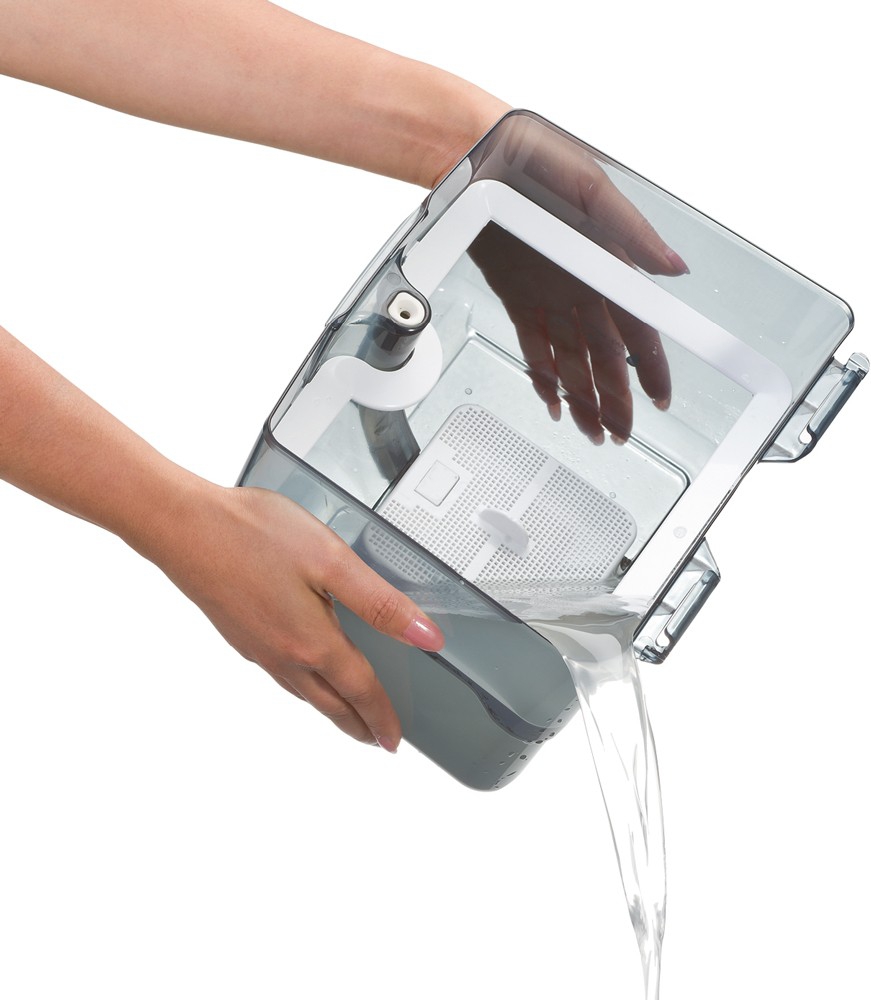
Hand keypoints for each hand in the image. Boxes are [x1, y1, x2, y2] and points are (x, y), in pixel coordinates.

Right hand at [151, 484, 443, 751]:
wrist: (181, 525)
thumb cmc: (252, 535)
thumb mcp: (332, 561)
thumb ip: (380, 602)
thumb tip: (426, 637)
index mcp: (311, 641)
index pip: (360, 691)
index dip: (382, 717)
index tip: (395, 740)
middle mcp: (282, 654)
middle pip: (329, 703)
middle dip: (357, 725)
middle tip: (376, 739)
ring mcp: (256, 647)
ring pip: (302, 693)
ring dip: (330, 709)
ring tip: (346, 714)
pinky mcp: (238, 634)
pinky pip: (280, 675)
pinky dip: (302, 688)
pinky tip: (301, 672)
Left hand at [469, 120, 687, 442]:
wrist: (473, 153)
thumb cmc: (536, 157)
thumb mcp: (592, 188)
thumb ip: (633, 232)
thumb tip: (674, 268)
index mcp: (606, 264)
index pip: (636, 329)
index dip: (649, 369)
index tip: (660, 400)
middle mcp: (579, 286)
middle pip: (603, 358)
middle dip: (615, 399)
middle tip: (621, 435)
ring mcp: (547, 295)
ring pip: (569, 361)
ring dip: (581, 398)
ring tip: (592, 433)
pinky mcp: (514, 296)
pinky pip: (532, 347)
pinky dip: (542, 377)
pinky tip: (554, 403)